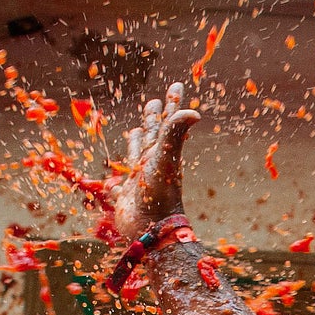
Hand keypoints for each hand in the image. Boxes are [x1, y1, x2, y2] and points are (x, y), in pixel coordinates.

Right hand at [110, 82, 201, 241]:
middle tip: (155, 101)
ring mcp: (140, 178)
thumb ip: (174, 134)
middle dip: (154, 117)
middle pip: (153, 133)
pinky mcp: (127, 193)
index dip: (172, 103)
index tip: (178, 84)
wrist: (150, 230)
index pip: (168, 121)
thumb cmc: (158, 194)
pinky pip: (123, 177)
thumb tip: (195, 112)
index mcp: (162, 151)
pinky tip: (119, 168)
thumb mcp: (165, 159)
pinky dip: (121, 169)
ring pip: (138, 152)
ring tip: (138, 128)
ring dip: (138, 139)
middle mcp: (152, 162)